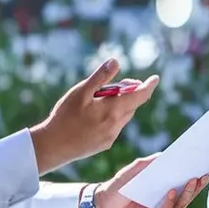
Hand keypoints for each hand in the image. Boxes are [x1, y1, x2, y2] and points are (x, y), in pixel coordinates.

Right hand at [30, 58, 158, 172]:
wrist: (53, 146)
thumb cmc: (65, 116)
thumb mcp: (81, 92)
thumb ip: (100, 77)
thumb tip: (116, 61)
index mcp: (113, 110)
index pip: (140, 96)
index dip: (149, 86)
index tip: (155, 78)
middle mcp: (116, 125)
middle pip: (132, 105)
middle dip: (132, 92)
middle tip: (123, 83)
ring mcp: (111, 136)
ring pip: (124, 116)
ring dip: (122, 104)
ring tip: (105, 97)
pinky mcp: (104, 144)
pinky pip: (115, 126)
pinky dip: (113, 116)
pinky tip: (97, 114)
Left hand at [92, 155, 208, 207]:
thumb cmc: (115, 191)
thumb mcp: (129, 173)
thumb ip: (145, 164)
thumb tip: (164, 155)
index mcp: (159, 186)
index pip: (178, 178)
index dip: (190, 171)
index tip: (200, 161)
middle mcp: (164, 200)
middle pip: (185, 192)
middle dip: (195, 183)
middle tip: (203, 172)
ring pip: (181, 203)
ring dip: (188, 192)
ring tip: (193, 180)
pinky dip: (171, 202)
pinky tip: (172, 192)